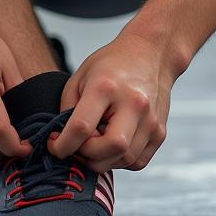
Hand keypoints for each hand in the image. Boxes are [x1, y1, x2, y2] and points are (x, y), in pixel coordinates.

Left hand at [48, 32, 171, 172]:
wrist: (149, 53)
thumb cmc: (112, 64)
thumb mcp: (80, 77)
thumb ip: (68, 110)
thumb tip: (63, 142)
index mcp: (107, 87)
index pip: (81, 128)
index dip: (62, 145)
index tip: (55, 145)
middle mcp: (134, 104)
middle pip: (109, 149)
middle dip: (87, 156)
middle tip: (80, 144)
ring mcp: (151, 120)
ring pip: (124, 160)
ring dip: (104, 159)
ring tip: (98, 139)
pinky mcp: (160, 132)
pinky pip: (137, 162)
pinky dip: (121, 159)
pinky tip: (114, 140)